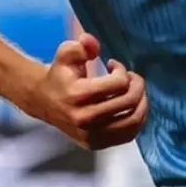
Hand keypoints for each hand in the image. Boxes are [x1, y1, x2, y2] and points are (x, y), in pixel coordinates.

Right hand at [22, 33, 147, 150]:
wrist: (43, 101)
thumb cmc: (59, 75)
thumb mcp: (66, 54)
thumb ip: (81, 46)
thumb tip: (92, 42)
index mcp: (78, 94)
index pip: (118, 84)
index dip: (122, 70)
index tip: (113, 64)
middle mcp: (85, 118)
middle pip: (129, 102)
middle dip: (137, 85)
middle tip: (132, 77)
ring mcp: (91, 135)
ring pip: (133, 121)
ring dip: (142, 103)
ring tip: (135, 91)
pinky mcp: (95, 144)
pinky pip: (128, 136)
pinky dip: (136, 120)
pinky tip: (132, 107)